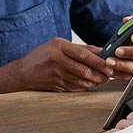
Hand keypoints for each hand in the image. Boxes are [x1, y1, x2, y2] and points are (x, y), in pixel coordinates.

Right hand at [0, 38, 114, 93]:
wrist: (22, 72)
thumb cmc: (41, 56)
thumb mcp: (57, 45)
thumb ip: (78, 48)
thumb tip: (99, 51)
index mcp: (58, 47)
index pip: (83, 54)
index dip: (98, 60)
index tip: (109, 62)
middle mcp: (58, 61)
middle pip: (84, 68)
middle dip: (100, 72)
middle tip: (110, 72)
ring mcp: (57, 75)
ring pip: (82, 80)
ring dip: (95, 81)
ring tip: (103, 78)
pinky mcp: (57, 86)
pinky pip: (76, 87)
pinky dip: (86, 86)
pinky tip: (91, 83)